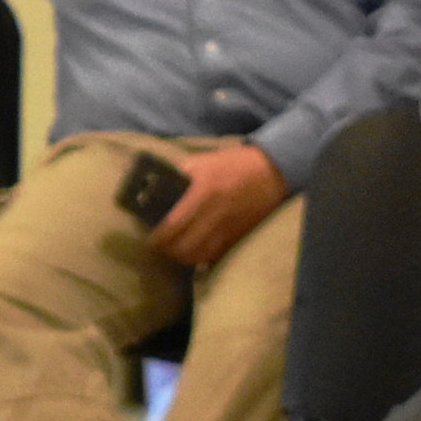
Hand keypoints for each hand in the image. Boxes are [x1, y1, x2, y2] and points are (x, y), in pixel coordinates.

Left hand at [146, 141, 288, 268]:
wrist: (270, 173)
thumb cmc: (233, 164)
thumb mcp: (202, 162)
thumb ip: (179, 176)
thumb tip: (154, 188)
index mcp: (203, 192)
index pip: (174, 223)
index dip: (159, 236)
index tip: (150, 239)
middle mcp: (215, 213)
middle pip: (186, 245)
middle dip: (168, 250)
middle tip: (159, 247)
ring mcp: (229, 227)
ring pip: (202, 254)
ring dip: (184, 257)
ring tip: (174, 251)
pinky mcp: (239, 235)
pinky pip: (217, 254)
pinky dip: (203, 257)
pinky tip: (194, 253)